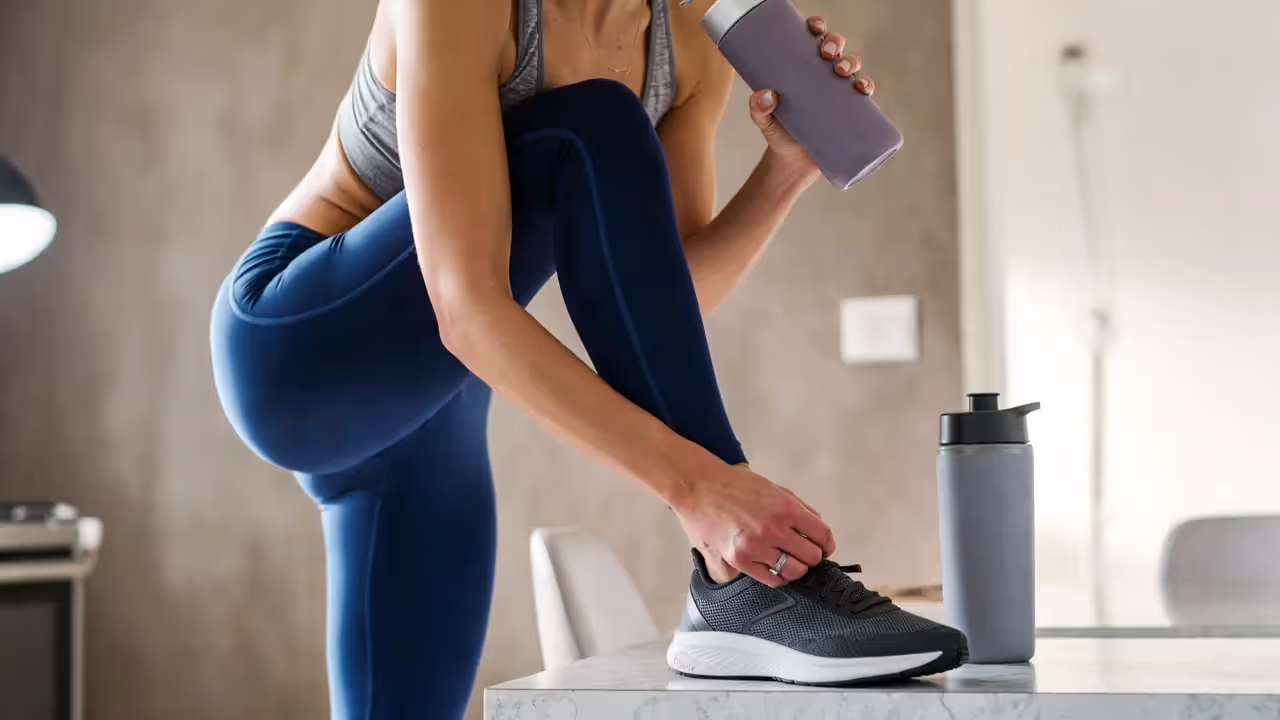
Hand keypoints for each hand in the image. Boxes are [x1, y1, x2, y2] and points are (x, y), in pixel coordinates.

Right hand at [673, 463, 835, 587]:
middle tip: (804, 553)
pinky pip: (772, 579)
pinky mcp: (740, 560)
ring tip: (789, 560)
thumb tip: (817, 527)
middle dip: (812, 556)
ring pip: (794, 571)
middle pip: (812, 557)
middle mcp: (773, 529)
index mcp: (786, 507)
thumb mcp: (774, 488)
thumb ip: (799, 507)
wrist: (699, 488)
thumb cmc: (735, 485)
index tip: (824, 546)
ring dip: (797, 567)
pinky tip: (775, 566)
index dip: (827, 544)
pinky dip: (779, 576)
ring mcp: (756, 546)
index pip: (823, 535)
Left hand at [748, 15, 876, 173]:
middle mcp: (821, 76)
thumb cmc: (779, 134)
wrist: (793, 164)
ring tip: (842, 72)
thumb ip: (758, 109)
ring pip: (851, 66)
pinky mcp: (849, 111)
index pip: (811, 40)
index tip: (814, 28)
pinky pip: (863, 93)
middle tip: (826, 54)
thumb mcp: (764, 120)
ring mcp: (837, 93)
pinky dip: (866, 86)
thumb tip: (766, 95)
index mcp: (801, 69)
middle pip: (834, 48)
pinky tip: (863, 88)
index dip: (816, 27)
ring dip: (851, 62)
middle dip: (835, 43)